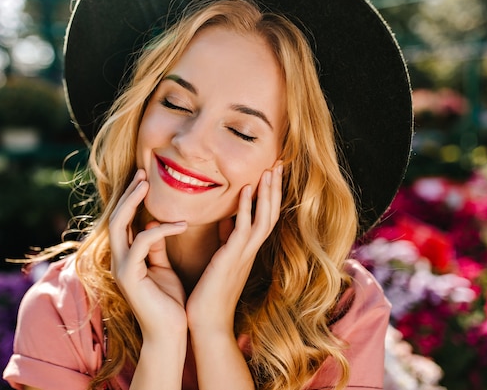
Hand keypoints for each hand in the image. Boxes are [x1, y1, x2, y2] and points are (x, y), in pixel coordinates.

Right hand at [108, 170, 188, 341]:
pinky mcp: (129, 275)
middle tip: (143, 172)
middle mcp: (119, 259)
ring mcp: (120, 267)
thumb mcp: (163, 267)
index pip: (124, 221)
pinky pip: (142, 242)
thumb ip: (157, 247)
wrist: (171, 333)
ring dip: (133, 202)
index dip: (132, 198)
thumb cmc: (170, 302)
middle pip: (116, 217)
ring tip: (147, 184)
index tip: (146, 178)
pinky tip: (181, 223)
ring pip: (119, 224)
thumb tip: (157, 222)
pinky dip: (161, 229)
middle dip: (129, 193)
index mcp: (127, 257)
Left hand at [186, 162, 282, 333]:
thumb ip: (226, 240)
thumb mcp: (220, 261)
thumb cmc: (210, 294)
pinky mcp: (232, 260)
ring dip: (267, 193)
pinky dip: (246, 207)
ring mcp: (244, 255)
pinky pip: (243, 229)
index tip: (271, 171)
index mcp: (247, 250)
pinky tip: (246, 189)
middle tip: (279, 162)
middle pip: (271, 212)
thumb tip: (226, 221)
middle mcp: (250, 251)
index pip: (265, 216)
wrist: (206, 324)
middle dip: (275, 187)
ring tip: (270, 169)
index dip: (270, 194)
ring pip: (264, 218)